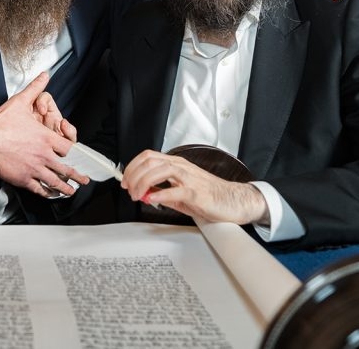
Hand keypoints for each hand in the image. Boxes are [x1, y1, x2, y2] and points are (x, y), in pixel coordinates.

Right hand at [0, 72, 88, 196]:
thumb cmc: (1, 123)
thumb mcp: (20, 101)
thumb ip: (35, 89)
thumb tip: (44, 76)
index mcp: (45, 138)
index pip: (67, 148)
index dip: (71, 151)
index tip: (73, 154)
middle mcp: (43, 155)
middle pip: (66, 168)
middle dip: (76, 175)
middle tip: (84, 180)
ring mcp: (34, 168)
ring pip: (54, 181)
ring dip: (65, 188)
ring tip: (71, 191)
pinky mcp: (23, 178)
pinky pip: (38, 188)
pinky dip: (46, 192)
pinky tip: (49, 194)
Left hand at [120, 150, 267, 224]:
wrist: (233, 201)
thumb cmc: (209, 195)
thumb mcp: (180, 191)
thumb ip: (162, 191)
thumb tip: (144, 193)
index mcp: (177, 164)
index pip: (148, 156)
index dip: (133, 167)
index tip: (125, 180)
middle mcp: (182, 167)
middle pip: (151, 162)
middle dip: (134, 175)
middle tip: (129, 190)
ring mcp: (190, 179)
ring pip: (161, 171)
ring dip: (143, 183)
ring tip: (137, 195)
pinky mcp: (197, 193)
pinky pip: (176, 190)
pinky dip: (160, 194)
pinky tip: (151, 199)